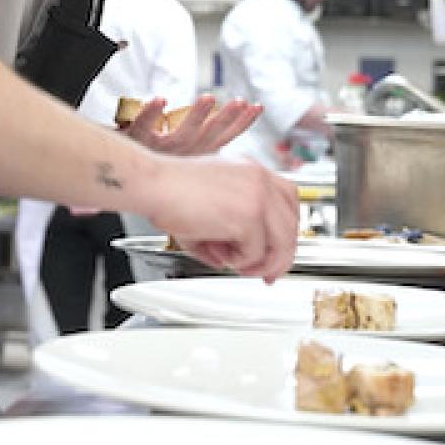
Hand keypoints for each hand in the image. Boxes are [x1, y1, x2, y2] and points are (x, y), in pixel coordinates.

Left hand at [122, 95, 260, 156]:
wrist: (117, 170)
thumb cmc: (152, 157)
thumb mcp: (183, 152)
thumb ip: (201, 139)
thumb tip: (221, 119)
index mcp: (195, 154)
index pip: (223, 137)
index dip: (241, 123)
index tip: (256, 106)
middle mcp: (182, 153)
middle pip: (208, 136)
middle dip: (226, 118)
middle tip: (240, 102)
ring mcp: (160, 149)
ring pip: (181, 135)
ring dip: (196, 115)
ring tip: (208, 98)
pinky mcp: (138, 139)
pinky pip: (144, 127)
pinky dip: (151, 114)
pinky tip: (160, 100)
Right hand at [138, 155, 297, 281]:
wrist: (152, 185)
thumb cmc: (168, 191)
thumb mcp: (207, 205)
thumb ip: (228, 229)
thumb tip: (229, 258)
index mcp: (251, 171)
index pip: (288, 200)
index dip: (285, 230)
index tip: (276, 252)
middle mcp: (259, 179)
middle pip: (292, 224)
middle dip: (280, 255)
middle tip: (264, 273)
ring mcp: (258, 195)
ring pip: (283, 242)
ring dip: (262, 262)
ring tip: (237, 265)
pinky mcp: (249, 215)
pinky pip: (257, 252)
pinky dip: (239, 261)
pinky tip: (219, 254)